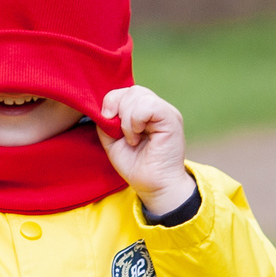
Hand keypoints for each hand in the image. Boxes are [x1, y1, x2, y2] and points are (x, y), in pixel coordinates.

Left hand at [99, 86, 196, 218]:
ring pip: (139, 95)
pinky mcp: (171, 119)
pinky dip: (136, 120)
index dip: (111, 102)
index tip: (107, 121)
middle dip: (118, 109)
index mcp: (145, 111)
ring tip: (132, 139)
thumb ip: (106, 123)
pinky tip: (138, 136)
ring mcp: (166, 112)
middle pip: (132, 90)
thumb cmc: (136, 166)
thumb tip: (104, 109)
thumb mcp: (113, 142)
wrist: (154, 187)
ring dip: (127, 119)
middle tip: (122, 134)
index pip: (126, 91)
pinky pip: (149, 105)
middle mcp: (157, 108)